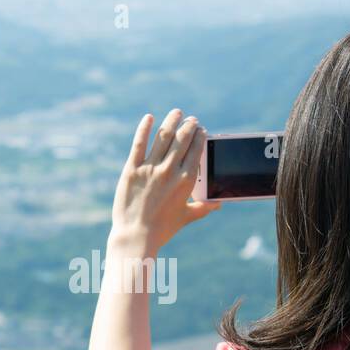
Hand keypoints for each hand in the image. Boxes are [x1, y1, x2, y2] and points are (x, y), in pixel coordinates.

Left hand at [110, 108, 219, 252]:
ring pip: (163, 137)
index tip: (200, 130)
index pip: (197, 150)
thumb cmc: (162, 229)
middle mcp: (170, 171)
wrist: (135, 236)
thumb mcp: (186, 217)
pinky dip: (144, 128)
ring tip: (176, 112)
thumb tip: (218, 203)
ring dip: (171, 121)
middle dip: (188, 125)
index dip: (200, 136)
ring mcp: (150, 169)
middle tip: (190, 119)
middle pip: (182, 139)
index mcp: (186, 181)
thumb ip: (203, 207)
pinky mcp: (132, 169)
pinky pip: (139, 144)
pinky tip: (149, 117)